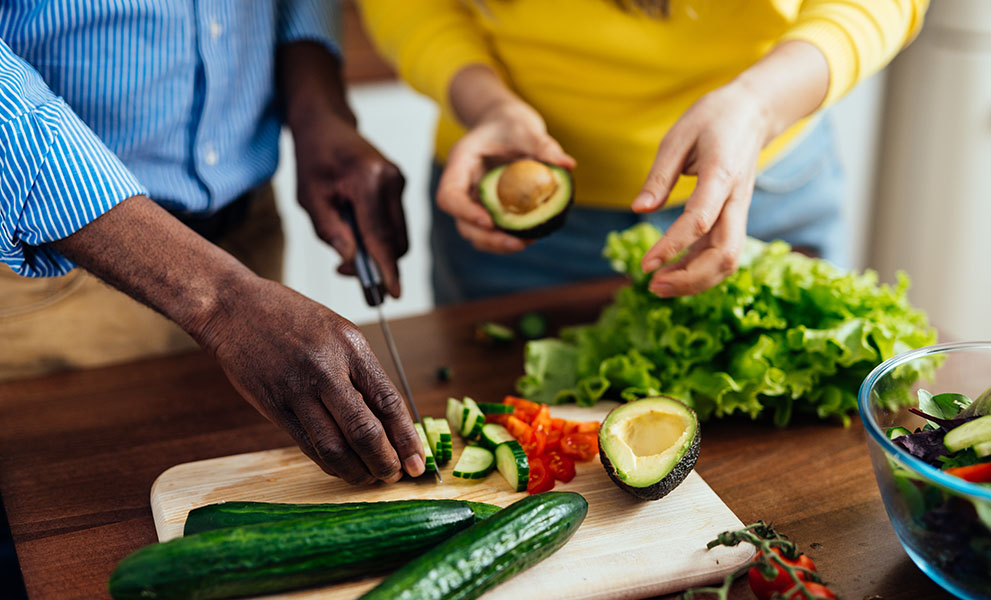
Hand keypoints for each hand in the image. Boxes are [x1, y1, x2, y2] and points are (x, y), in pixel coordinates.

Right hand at [196, 275, 424, 484]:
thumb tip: (390, 420)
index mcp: (350, 347)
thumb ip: (362, 373)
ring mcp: (297, 390)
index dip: (407, 437)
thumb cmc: (292, 318)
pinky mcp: (273, 406)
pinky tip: (342, 468)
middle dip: (386, 462)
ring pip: (335, 447)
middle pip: (364, 431)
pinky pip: (308, 446)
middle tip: (396, 476)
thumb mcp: (339, 332)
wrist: (234, 308)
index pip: (388, 402)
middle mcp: (326, 370)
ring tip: (370, 478)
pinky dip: (330, 463)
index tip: (418, 461)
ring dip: (357, 471)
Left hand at [278, 41, 407, 297]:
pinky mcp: (400, 184)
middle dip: (378, 263)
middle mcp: (392, 180)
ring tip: (346, 247)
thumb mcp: (310, 198)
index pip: (381, 236)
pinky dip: (379, 234)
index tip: (392, 295)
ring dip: (377, 250)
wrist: (327, 125)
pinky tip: (355, 229)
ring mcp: (400, 181)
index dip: (386, 269)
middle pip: (396, 240)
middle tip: (343, 269)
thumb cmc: (314, 159)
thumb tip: (351, 260)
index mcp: (369, 181)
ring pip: (398, 233)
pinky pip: (394, 221)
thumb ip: (330, 231)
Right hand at [438, 101, 574, 253]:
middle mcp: (463, 185)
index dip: (465, 212)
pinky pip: (492, 230)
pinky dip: (507, 237)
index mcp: (461, 163)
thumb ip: (543, 145)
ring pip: (475, 232)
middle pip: (461, 222)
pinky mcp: (488, 209)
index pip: (449, 195)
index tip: (490, 222)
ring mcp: (474, 200)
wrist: (506, 124)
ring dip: (497, 244)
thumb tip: (568, 165)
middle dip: (487, 238)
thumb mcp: (527, 128)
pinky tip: (531, 236)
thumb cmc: (511, 122)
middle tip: (518, 244)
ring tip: (527, 243)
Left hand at [632, 81, 770, 296]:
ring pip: (728, 260)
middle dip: (690, 278)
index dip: (673, 246)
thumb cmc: (712, 119)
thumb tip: (639, 209)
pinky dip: (700, 271)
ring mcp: (739, 211)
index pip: (700, 221)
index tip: (646, 265)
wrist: (753, 111)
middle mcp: (736, 200)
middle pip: (725, 253)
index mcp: (721, 176)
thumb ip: (659, 176)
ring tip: (659, 287)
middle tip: (652, 286)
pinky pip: (723, 253)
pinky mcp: (735, 217)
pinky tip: (674, 275)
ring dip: (696, 281)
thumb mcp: (678, 137)